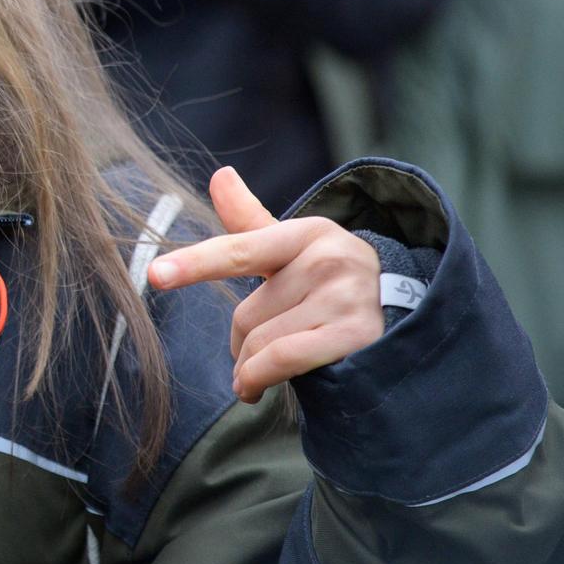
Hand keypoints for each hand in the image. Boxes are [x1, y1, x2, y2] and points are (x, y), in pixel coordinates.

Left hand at [147, 167, 384, 404]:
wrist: (408, 315)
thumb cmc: (333, 282)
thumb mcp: (296, 248)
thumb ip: (252, 222)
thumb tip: (220, 175)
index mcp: (307, 233)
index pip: (240, 250)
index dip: (196, 263)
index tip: (155, 274)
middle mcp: (329, 259)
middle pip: (246, 314)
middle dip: (241, 342)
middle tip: (255, 351)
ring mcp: (345, 297)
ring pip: (261, 342)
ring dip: (249, 367)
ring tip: (259, 374)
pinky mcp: (355, 335)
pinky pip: (282, 360)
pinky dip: (259, 379)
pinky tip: (255, 389)